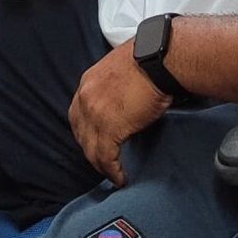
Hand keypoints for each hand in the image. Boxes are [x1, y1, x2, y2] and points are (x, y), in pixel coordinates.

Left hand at [69, 42, 172, 185]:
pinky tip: (120, 177)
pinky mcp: (110, 128)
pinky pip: (106, 157)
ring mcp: (95, 114)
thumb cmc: (150, 60)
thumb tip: (125, 98)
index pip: (78, 113)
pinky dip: (112, 170)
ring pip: (90, 149)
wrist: (159, 60)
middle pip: (81, 132)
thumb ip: (114, 86)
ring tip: (112, 174)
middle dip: (90, 149)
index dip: (86, 130)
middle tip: (102, 161)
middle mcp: (85, 97)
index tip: (95, 141)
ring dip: (100, 164)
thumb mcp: (121, 69)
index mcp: (88, 82)